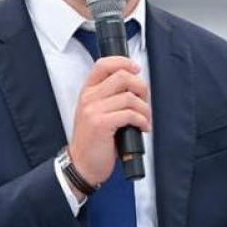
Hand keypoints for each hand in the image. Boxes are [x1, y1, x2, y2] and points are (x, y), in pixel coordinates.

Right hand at [69, 56, 150, 187]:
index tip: (136, 69)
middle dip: (141, 88)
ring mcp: (93, 111)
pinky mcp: (101, 124)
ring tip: (145, 119)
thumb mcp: (96, 112)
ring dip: (145, 109)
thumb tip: (135, 86)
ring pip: (129, 97)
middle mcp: (89, 98)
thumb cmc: (93, 141)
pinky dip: (142, 121)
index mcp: (88, 92)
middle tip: (144, 102)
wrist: (82, 165)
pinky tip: (143, 128)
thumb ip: (110, 97)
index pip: (103, 64)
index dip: (123, 62)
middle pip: (122, 77)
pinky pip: (130, 114)